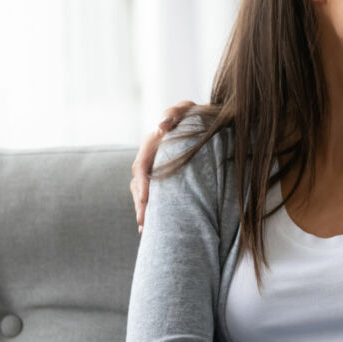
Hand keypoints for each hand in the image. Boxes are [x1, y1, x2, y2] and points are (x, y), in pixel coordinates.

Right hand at [130, 100, 196, 232]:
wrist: (204, 122)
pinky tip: (153, 228)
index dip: (142, 185)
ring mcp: (154, 169)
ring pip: (142, 192)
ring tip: (146, 231)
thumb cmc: (194, 115)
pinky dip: (152, 209)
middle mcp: (149, 158)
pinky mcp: (162, 178)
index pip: (141, 167)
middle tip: (144, 224)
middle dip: (140, 205)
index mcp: (151, 144)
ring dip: (143, 211)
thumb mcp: (186, 110)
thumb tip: (162, 128)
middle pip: (138, 185)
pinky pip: (153, 195)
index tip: (145, 200)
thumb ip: (174, 114)